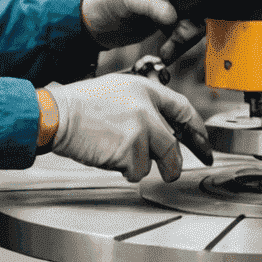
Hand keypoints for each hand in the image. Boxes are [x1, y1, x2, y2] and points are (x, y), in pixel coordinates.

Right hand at [46, 73, 212, 182]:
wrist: (58, 115)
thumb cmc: (81, 105)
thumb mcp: (117, 89)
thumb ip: (142, 104)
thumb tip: (160, 126)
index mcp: (146, 89)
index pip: (183, 108)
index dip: (196, 128)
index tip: (203, 142)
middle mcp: (147, 108)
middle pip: (173, 144)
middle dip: (172, 164)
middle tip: (169, 172)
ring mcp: (141, 129)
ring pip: (155, 161)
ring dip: (139, 165)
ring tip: (118, 154)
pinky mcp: (131, 150)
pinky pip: (137, 171)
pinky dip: (125, 171)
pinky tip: (109, 156)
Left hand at [81, 0, 177, 49]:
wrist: (90, 28)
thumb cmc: (101, 4)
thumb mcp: (125, 0)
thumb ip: (148, 6)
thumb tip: (172, 14)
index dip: (182, 5)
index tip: (179, 19)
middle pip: (183, 8)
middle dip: (185, 24)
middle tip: (179, 36)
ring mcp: (158, 12)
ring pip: (181, 23)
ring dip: (180, 36)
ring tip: (171, 47)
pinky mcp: (155, 26)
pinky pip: (172, 34)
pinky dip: (174, 43)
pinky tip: (169, 49)